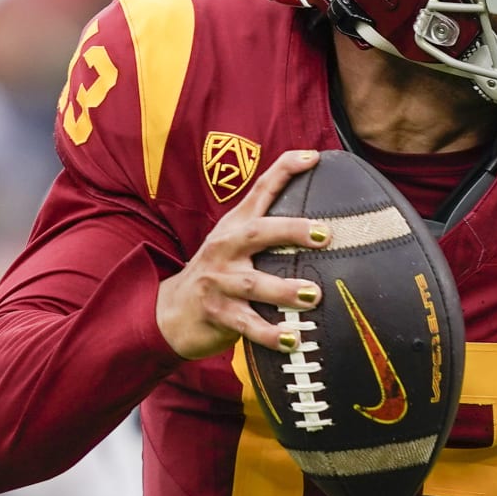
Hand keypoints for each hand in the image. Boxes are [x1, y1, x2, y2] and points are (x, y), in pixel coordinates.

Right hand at [156, 148, 329, 359]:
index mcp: (235, 227)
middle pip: (258, 232)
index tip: (312, 157)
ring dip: (284, 289)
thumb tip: (322, 224)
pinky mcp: (216, 314)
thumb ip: (268, 233)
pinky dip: (270, 334)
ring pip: (254, 284)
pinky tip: (292, 339)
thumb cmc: (217, 274)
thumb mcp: (235, 246)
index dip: (284, 170)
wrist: (171, 312)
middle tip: (325, 234)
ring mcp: (219, 281)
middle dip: (292, 231)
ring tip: (313, 295)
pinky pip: (247, 325)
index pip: (260, 190)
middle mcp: (225, 248)